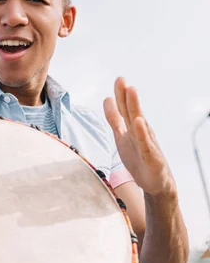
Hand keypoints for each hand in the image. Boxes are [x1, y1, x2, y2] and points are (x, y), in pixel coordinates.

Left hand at [104, 77, 174, 195]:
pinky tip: (138, 122)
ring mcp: (147, 143)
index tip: (119, 79)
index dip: (120, 96)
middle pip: (132, 112)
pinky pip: (145, 144)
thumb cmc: (139, 158)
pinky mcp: (152, 157)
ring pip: (139, 124)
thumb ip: (115, 120)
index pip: (124, 109)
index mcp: (132, 128)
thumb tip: (107, 99)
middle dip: (126, 96)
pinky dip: (142, 133)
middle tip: (121, 79)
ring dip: (135, 108)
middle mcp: (141, 132)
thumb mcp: (121, 137)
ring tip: (131, 93)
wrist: (156, 183)